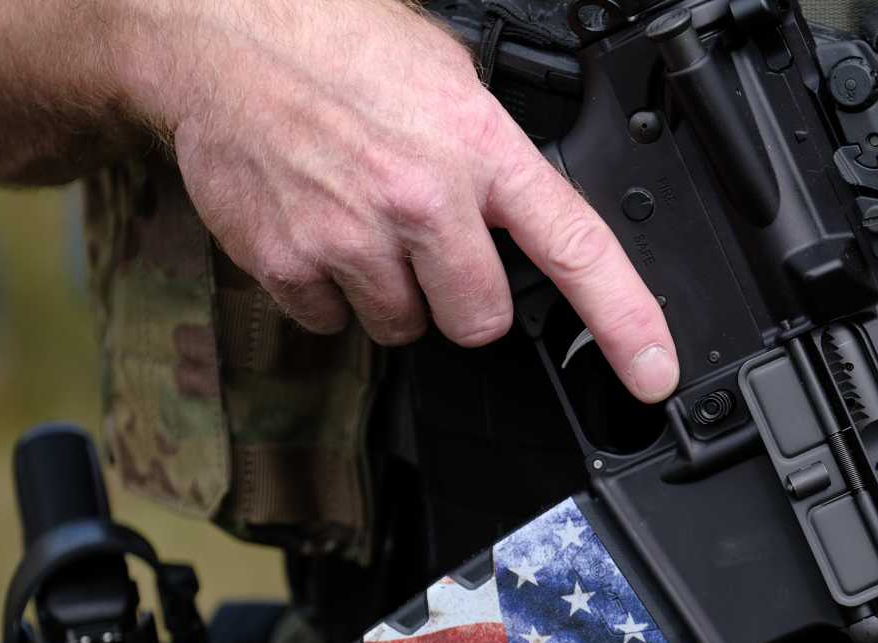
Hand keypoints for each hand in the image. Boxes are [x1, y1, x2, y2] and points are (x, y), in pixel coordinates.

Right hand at [120, 0, 678, 401]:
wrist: (223, 34)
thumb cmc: (339, 44)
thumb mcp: (449, 80)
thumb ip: (494, 156)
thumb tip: (524, 215)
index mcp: (480, 148)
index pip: (577, 249)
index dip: (626, 321)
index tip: (654, 372)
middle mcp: (425, 199)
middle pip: (479, 321)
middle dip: (462, 300)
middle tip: (431, 246)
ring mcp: (354, 236)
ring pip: (404, 327)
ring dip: (393, 294)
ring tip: (364, 222)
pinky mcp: (290, 263)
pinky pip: (332, 322)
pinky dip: (328, 291)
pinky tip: (319, 229)